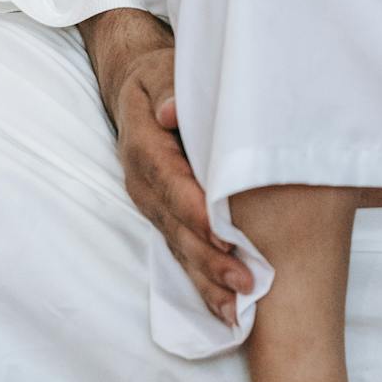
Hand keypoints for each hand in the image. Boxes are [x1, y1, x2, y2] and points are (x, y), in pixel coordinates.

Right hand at [80, 7, 253, 327]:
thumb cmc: (161, 76)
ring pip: (178, 246)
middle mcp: (143, 182)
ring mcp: (151, 202)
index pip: (171, 183)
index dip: (196, 211)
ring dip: (206, 279)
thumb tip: (170, 112)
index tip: (226, 236)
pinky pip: (181, 249)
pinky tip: (224, 308)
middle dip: (209, 259)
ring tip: (236, 311)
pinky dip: (202, 279)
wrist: (137, 86)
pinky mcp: (163, 215)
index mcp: (144, 145)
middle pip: (175, 226)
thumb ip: (169, 90)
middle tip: (245, 285)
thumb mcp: (164, 71)